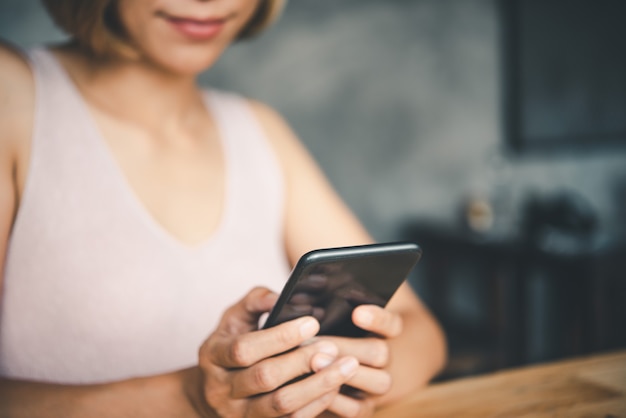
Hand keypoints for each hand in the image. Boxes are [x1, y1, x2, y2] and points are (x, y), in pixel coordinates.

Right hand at [195, 287, 359, 417]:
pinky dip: (317, 403)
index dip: (280, 336)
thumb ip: (255, 302)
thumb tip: (279, 297)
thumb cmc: (231, 345)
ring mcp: (238, 415)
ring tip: (346, 366)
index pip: (244, 348)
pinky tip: (336, 386)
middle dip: (302, 361)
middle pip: (264, 378)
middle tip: (332, 346)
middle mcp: (221, 389)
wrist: (214, 392)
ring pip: (281, 405)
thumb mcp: (234, 319)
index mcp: (212, 356)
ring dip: (318, 385)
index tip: (312, 323)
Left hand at [314, 305, 402, 417]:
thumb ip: (328, 305)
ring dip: (344, 373)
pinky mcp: (364, 408)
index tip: (357, 313)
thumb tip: (305, 293)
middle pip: (380, 352)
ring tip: (314, 363)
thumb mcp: (335, 316)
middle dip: (347, 347)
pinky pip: (357, 409)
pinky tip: (315, 390)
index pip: (391, 323)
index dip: (377, 319)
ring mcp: (376, 384)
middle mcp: (384, 358)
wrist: (347, 369)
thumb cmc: (334, 331)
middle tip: (317, 341)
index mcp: (383, 332)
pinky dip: (337, 401)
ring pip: (378, 381)